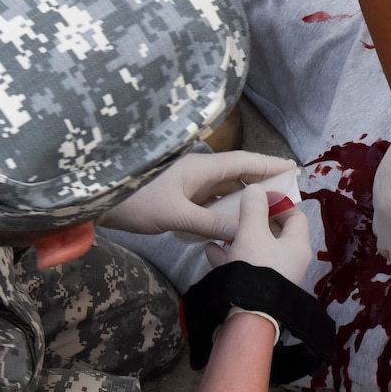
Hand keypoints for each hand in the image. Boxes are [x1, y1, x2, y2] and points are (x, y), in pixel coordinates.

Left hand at [101, 151, 295, 238]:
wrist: (97, 204)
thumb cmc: (135, 202)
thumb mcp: (175, 215)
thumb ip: (212, 222)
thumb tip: (245, 228)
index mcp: (200, 167)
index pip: (243, 163)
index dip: (269, 164)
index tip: (293, 167)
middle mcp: (197, 172)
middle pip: (237, 174)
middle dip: (262, 183)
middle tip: (287, 195)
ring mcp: (187, 184)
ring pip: (224, 189)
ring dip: (245, 199)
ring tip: (267, 211)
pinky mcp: (179, 198)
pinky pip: (211, 201)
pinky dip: (226, 209)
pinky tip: (234, 223)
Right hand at [208, 183, 313, 283]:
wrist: (245, 314)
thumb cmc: (255, 266)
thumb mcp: (252, 231)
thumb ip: (253, 207)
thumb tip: (256, 188)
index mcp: (297, 245)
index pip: (295, 216)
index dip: (279, 203)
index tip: (259, 195)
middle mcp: (289, 260)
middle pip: (273, 232)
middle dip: (254, 220)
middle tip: (237, 209)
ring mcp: (272, 275)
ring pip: (256, 249)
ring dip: (238, 237)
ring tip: (221, 228)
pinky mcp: (255, 287)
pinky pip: (243, 266)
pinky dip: (229, 256)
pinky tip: (210, 249)